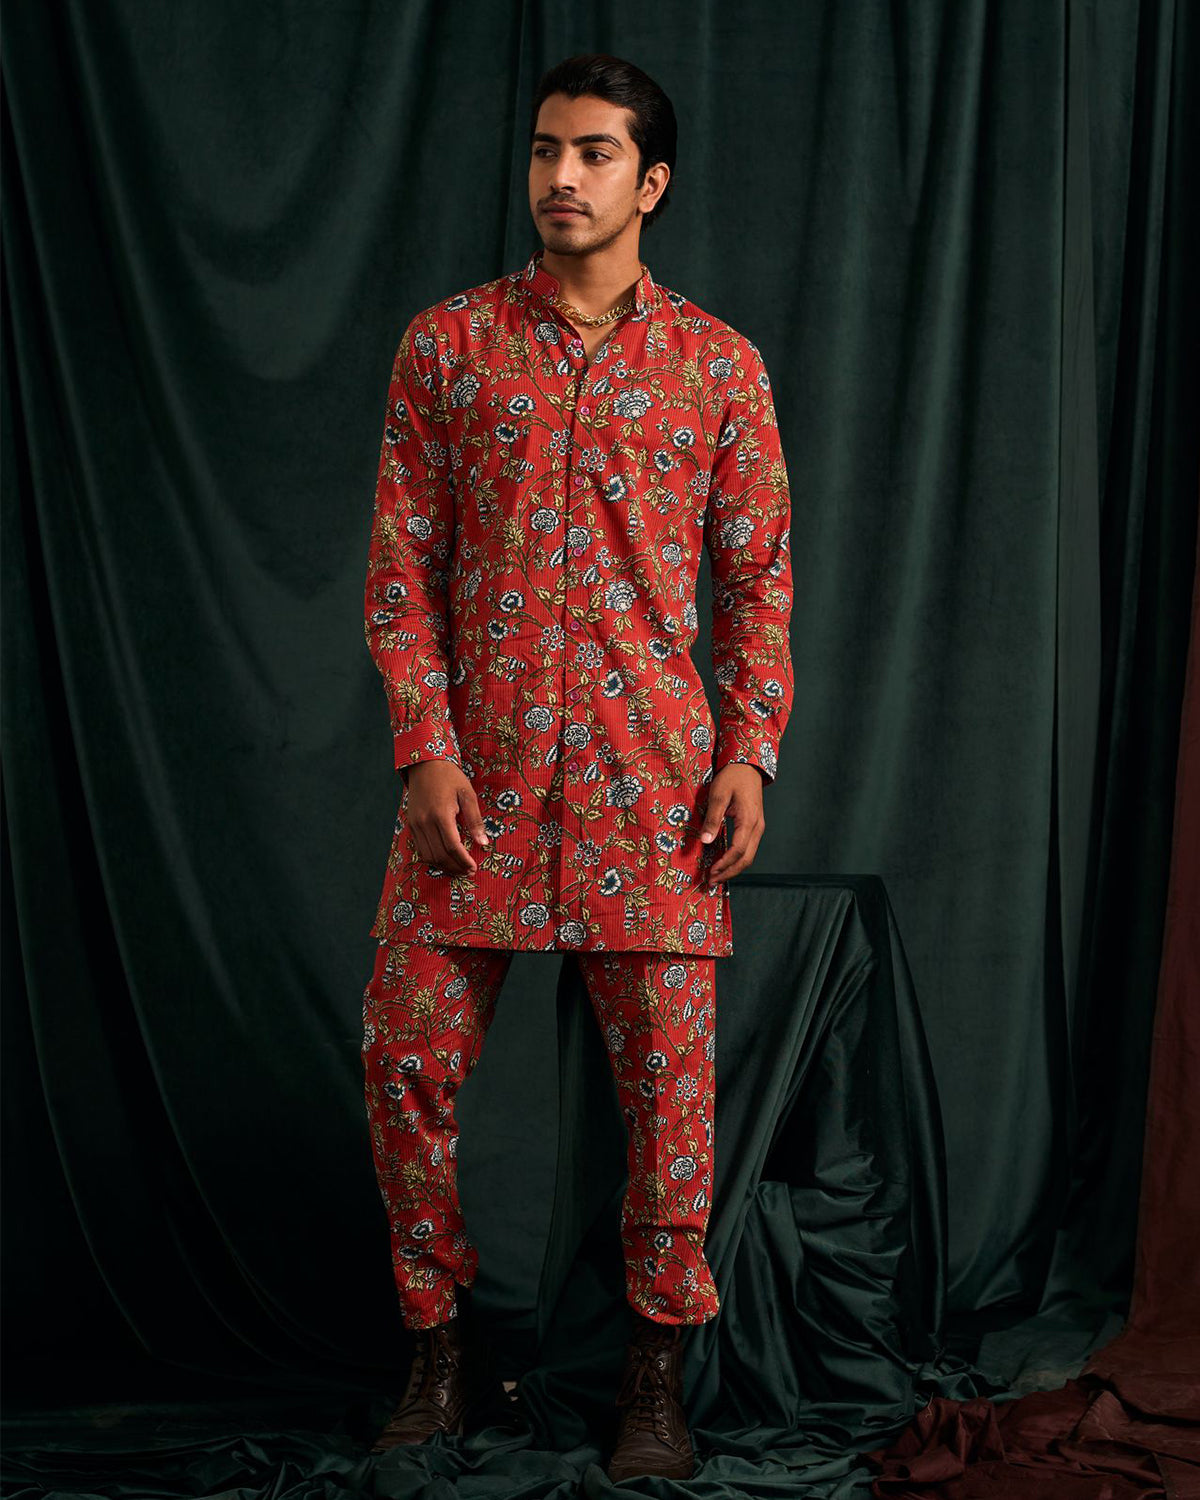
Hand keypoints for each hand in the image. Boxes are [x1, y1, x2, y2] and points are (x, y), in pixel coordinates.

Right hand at [403, 760, 489, 874]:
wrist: (425, 765)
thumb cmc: (450, 777)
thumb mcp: (467, 795)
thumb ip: (475, 820)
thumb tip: (483, 843)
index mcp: (441, 814)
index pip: (452, 847)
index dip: (464, 861)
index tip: (474, 868)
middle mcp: (425, 822)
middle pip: (440, 855)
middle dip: (455, 867)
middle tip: (469, 872)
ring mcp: (416, 824)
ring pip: (428, 856)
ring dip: (444, 866)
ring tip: (458, 869)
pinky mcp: (411, 825)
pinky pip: (420, 849)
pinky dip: (432, 859)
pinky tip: (445, 860)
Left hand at [699, 763, 765, 881]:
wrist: (747, 765)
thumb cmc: (732, 777)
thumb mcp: (718, 795)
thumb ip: (712, 818)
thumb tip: (705, 841)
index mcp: (749, 820)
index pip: (738, 850)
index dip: (724, 864)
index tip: (710, 873)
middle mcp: (757, 827)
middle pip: (746, 858)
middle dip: (729, 872)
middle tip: (712, 881)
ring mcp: (758, 827)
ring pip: (749, 855)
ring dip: (733, 868)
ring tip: (717, 876)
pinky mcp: (755, 825)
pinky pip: (748, 848)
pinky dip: (737, 859)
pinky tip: (725, 862)